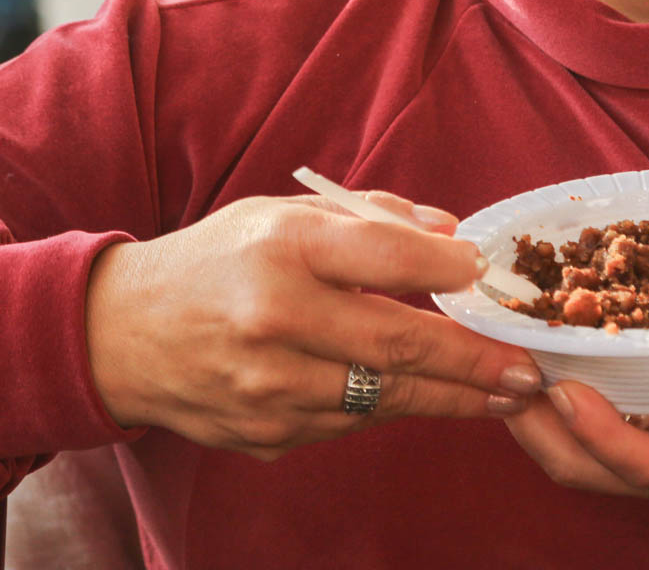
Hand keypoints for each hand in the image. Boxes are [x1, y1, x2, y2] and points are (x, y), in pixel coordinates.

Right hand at [85, 194, 541, 460]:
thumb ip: (371, 220)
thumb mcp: (280, 214)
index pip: (387, 257)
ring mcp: (268, 387)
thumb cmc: (214, 261)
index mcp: (282, 248)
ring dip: (447, 397)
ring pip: (383, 397)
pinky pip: (348, 423)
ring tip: (500, 393)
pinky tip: (417, 396)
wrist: (120, 335)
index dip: (449, 271)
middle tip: (528, 372)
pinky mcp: (265, 434)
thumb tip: (453, 237)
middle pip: (400, 344)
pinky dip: (386, 408)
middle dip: (475, 362)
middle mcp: (275, 318)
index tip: (489, 277)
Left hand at [508, 346, 648, 560]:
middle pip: (583, 467)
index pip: (642, 461)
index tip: (561, 386)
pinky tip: (553, 356)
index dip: (596, 430)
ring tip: (508, 349)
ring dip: (537, 413)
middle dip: (532, 423)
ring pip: (579, 458)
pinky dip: (564, 404)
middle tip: (498, 360)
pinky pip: (596, 442)